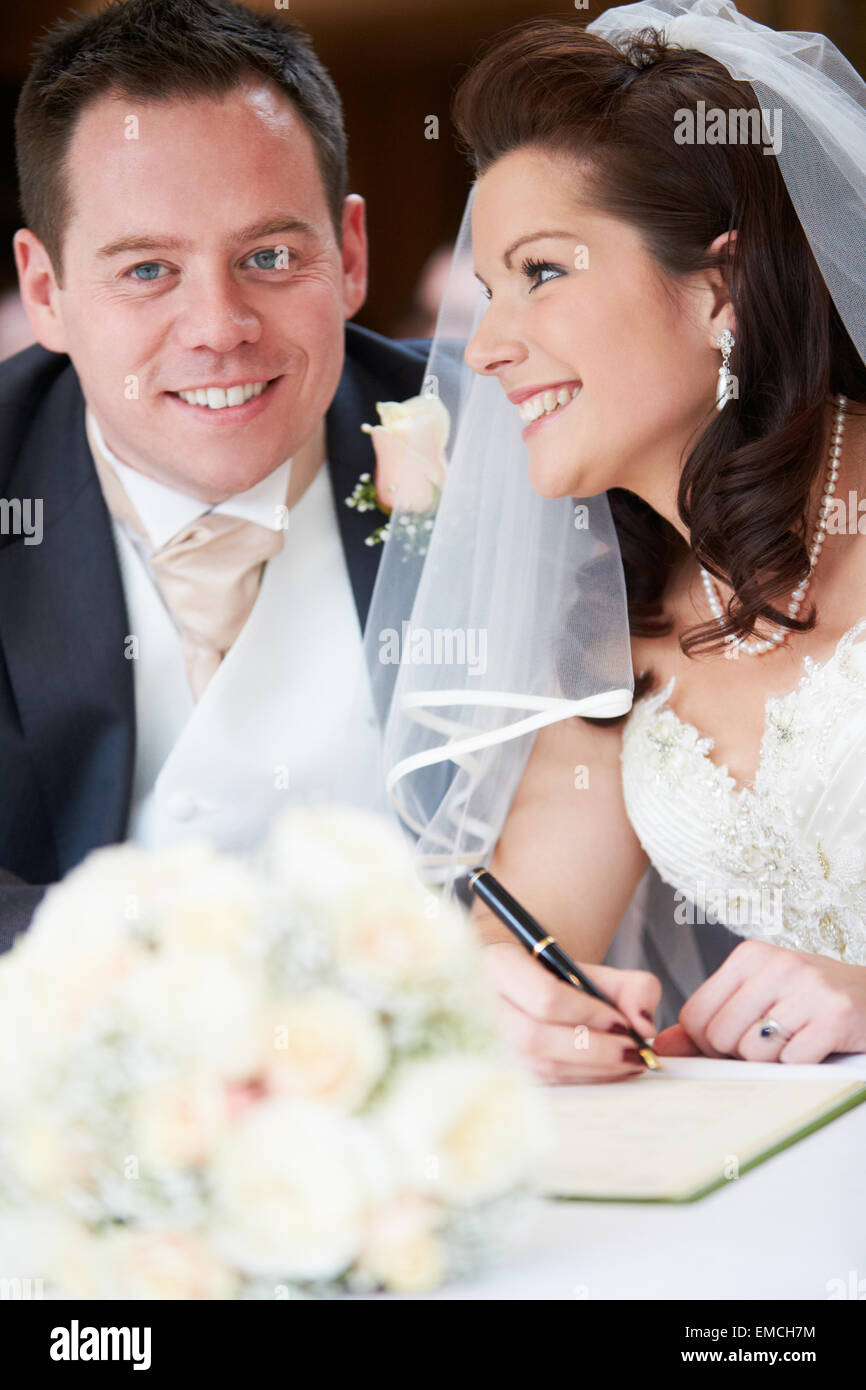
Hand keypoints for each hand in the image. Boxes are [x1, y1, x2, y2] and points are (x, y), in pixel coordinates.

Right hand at [482, 942, 660, 1083]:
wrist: (517, 985)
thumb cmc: (558, 976)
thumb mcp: (596, 968)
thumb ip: (632, 987)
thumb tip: (643, 1026)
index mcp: (499, 965)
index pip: (544, 997)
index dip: (588, 1015)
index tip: (624, 1023)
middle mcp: (482, 1006)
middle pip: (535, 1039)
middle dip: (593, 1050)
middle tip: (634, 1052)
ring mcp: (487, 1042)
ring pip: (539, 1066)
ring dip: (593, 1070)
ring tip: (630, 1062)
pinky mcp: (501, 1069)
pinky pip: (544, 1082)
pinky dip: (583, 1079)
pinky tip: (609, 1071)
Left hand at [653, 939, 865, 1062]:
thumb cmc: (809, 1001)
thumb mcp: (757, 996)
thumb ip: (709, 1019)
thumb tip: (661, 1046)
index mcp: (749, 956)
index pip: (694, 1015)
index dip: (706, 1043)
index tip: (733, 1040)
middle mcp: (776, 965)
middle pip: (719, 1037)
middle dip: (740, 1053)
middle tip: (770, 1042)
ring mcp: (807, 988)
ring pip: (753, 1052)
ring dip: (772, 1061)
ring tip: (794, 1039)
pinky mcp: (834, 1016)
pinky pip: (791, 1063)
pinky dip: (800, 1065)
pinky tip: (815, 1045)